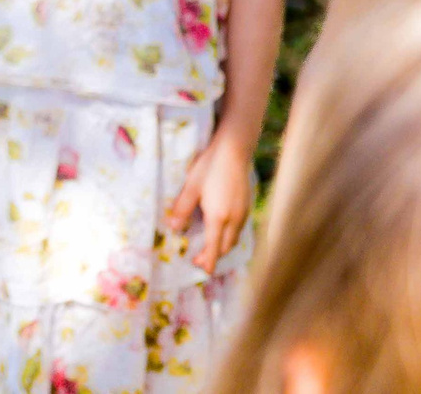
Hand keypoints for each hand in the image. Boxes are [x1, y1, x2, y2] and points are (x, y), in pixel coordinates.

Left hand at [164, 130, 254, 273]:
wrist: (234, 150)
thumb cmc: (209, 166)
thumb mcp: (191, 187)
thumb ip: (182, 209)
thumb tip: (173, 229)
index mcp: (219, 217)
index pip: (214, 248)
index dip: (209, 261)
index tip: (204, 271)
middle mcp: (235, 219)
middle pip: (226, 246)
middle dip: (214, 256)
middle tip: (199, 259)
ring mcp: (244, 213)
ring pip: (234, 238)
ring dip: (222, 246)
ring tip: (209, 247)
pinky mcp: (247, 205)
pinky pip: (239, 228)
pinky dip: (229, 236)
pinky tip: (220, 229)